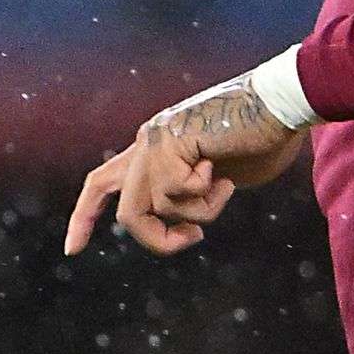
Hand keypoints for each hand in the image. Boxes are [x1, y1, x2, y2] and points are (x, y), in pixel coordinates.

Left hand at [63, 80, 306, 254]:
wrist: (281, 104)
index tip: (72, 249)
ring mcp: (155, 143)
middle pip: (127, 214)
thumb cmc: (262, 139)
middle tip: (195, 238)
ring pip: (155, 210)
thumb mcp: (219, 181)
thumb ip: (194, 199)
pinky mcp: (169, 144)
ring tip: (223, 187)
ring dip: (198, 214)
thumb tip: (184, 225)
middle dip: (158, 240)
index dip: (85, 218)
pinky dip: (205, 197)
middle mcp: (146, 144)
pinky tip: (221, 170)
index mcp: (153, 149)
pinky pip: (173, 196)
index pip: (102, 184)